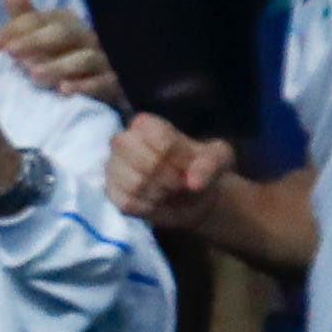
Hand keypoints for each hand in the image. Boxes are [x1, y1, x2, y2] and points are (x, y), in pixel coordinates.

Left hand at [0, 0, 124, 110]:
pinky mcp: (115, 82)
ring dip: (58, 66)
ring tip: (34, 75)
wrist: (103, 87)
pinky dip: (86, 85)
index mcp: (66, 22)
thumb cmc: (64, 60)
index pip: (39, 19)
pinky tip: (65, 91)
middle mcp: (86, 36)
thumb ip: (25, 20)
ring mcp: (104, 59)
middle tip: (10, 54)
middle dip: (35, 42)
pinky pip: (104, 81)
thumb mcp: (43, 40)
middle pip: (62, 33)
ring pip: (84, 58)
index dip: (16, 28)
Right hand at [104, 111, 236, 232]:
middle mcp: (125, 140)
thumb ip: (210, 164)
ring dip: (160, 194)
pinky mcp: (111, 192)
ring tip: (170, 193)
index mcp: (147, 124)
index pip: (160, 139)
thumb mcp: (219, 159)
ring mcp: (113, 167)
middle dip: (169, 178)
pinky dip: (147, 207)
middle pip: (145, 161)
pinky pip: (126, 202)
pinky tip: (157, 202)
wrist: (193, 194)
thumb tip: (193, 182)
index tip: (189, 167)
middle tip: (180, 184)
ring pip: (134, 184)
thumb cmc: (202, 167)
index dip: (180, 160)